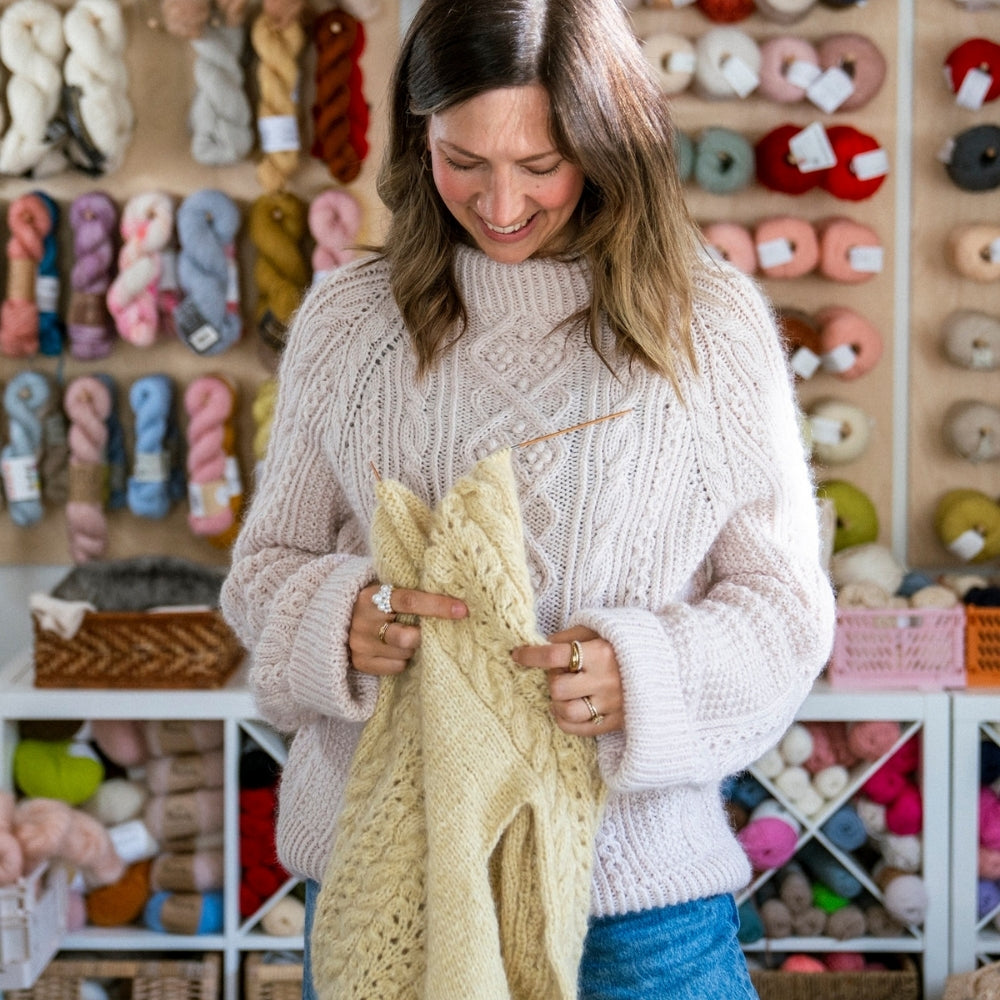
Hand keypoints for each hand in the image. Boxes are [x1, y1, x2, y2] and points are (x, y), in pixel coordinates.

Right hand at [349, 583, 466, 675]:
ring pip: (404, 653)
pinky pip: (396, 667)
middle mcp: (362, 621)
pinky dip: (403, 659)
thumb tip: (455, 601)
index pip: (409, 601)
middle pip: (406, 637)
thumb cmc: (377, 602)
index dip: (438, 606)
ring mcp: (360, 644)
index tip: (462, 610)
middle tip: (427, 629)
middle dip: (423, 636)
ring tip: (407, 635)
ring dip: (413, 647)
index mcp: (371, 596)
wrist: (337, 617)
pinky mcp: (361, 662)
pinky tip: (396, 649)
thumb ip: (411, 593)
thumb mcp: (387, 590)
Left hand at [510, 626, 623, 734]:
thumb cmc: (631, 642)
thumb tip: (545, 645)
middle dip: (552, 679)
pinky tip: (568, 708)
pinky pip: (580, 729)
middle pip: (557, 687)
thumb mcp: (604, 628)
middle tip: (560, 672)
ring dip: (557, 702)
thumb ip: (573, 635)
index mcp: (602, 653)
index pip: (554, 655)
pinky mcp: (616, 722)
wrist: (673, 665)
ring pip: (566, 712)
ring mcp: (611, 704)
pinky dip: (566, 720)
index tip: (518, 653)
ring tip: (564, 692)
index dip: (530, 654)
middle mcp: (605, 681)